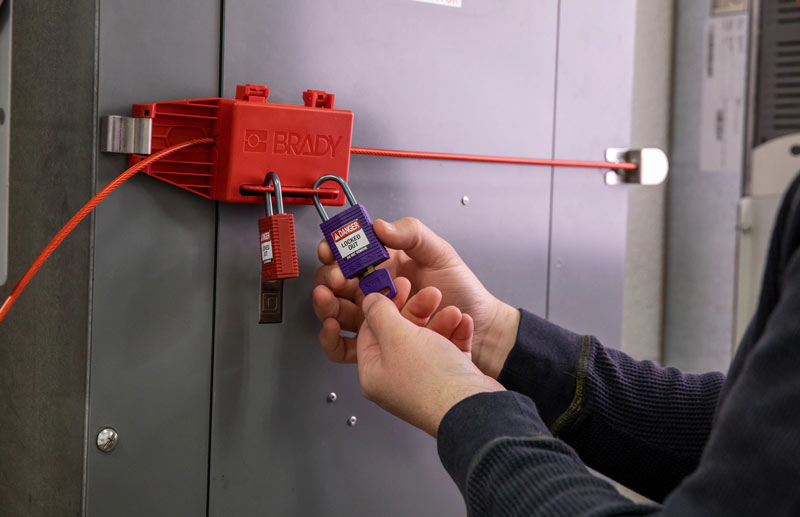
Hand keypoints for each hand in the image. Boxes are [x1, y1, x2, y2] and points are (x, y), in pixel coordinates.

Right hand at [313, 217, 519, 377]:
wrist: (482, 328)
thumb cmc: (462, 291)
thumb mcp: (440, 252)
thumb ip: (411, 233)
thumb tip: (380, 226)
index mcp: (385, 265)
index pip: (349, 254)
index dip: (334, 250)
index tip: (331, 250)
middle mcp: (374, 291)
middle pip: (335, 283)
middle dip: (329, 278)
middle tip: (338, 279)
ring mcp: (373, 318)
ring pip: (334, 312)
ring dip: (325, 305)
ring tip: (329, 300)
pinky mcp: (376, 344)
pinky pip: (344, 346)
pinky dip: (331, 339)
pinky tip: (332, 329)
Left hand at [357, 287, 504, 436]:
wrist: (473, 407)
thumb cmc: (432, 382)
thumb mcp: (396, 336)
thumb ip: (380, 314)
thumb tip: (369, 301)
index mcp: (375, 373)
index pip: (370, 331)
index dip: (383, 306)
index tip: (395, 288)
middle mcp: (397, 378)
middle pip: (401, 333)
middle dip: (418, 310)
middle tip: (429, 294)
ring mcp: (424, 379)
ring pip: (429, 339)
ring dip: (442, 320)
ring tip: (452, 312)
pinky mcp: (450, 379)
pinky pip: (450, 349)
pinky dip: (457, 334)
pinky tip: (463, 323)